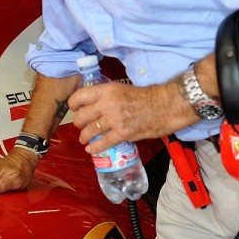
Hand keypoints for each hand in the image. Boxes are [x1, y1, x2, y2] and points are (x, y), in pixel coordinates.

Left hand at [68, 79, 190, 148]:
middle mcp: (107, 104)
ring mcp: (114, 120)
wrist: (164, 105)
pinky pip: (103, 143)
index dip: (73, 104)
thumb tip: (94, 104)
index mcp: (106, 90)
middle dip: (78, 123)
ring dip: (84, 136)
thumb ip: (106, 96)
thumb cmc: (146, 96)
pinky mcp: (122, 133)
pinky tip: (90, 149)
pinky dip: (94, 148)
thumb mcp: (121, 88)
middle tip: (80, 126)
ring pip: (89, 131)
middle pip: (82, 116)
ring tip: (84, 138)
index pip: (80, 97)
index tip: (74, 108)